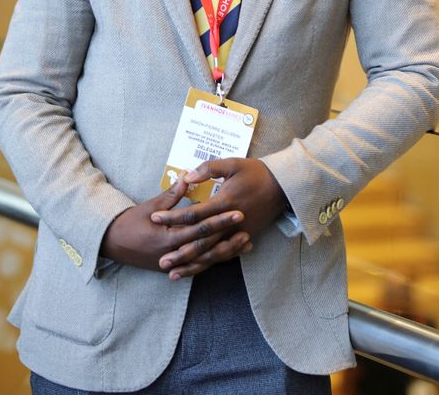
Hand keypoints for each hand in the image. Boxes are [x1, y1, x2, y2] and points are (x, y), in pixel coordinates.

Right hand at [100, 176, 250, 276]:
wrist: (114, 244)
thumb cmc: (132, 222)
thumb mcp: (151, 206)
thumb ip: (172, 195)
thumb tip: (188, 177)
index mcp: (168, 238)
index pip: (200, 228)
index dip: (220, 219)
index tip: (237, 210)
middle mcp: (174, 254)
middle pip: (207, 244)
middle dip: (228, 234)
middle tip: (247, 224)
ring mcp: (175, 263)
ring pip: (206, 258)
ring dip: (227, 250)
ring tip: (247, 242)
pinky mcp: (176, 267)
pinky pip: (200, 264)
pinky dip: (216, 258)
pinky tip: (231, 253)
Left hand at [150, 158, 285, 277]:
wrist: (284, 186)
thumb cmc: (256, 172)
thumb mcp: (232, 164)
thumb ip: (208, 169)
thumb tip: (186, 177)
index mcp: (224, 202)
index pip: (193, 213)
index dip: (173, 217)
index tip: (154, 218)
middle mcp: (230, 222)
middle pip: (201, 241)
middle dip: (180, 252)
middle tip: (162, 262)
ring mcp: (239, 233)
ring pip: (212, 254)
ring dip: (193, 265)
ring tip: (174, 274)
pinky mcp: (245, 237)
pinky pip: (224, 255)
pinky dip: (210, 264)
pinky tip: (197, 270)